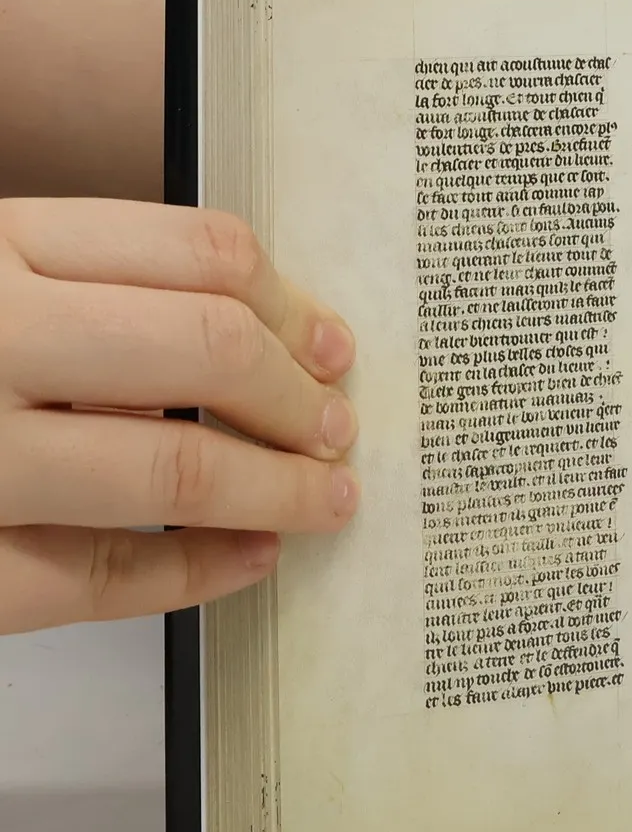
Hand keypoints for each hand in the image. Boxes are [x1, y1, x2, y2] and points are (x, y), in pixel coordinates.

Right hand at [0, 200, 360, 633]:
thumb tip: (269, 330)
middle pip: (205, 348)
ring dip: (273, 490)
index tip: (331, 344)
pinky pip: (92, 577)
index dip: (292, 304)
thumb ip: (92, 280)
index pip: (200, 253)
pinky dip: (192, 576)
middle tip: (339, 427)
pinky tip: (246, 564)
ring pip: (168, 467)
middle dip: (298, 397)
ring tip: (322, 499)